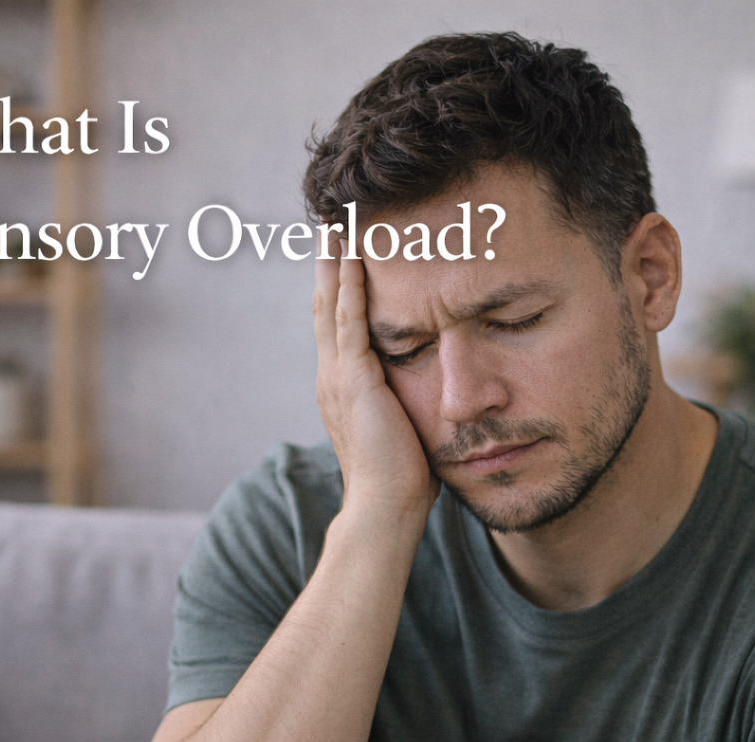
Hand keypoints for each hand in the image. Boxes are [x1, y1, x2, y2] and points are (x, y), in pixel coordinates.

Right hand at [314, 241, 438, 519]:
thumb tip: (430, 394)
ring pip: (330, 303)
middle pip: (324, 304)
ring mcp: (338, 376)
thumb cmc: (402, 477)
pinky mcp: (354, 380)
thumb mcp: (401, 428)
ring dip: (335, 260)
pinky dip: (350, 285)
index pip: (336, 324)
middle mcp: (331, 375)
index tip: (345, 250)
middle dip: (329, 261)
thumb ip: (404, 402)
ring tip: (338, 220)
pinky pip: (349, 321)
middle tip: (333, 219)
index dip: (337, 286)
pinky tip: (356, 254)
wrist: (385, 507)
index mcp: (341, 386)